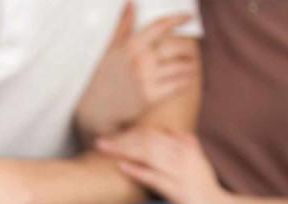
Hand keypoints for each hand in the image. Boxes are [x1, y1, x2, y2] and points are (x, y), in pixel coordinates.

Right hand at [77, 2, 198, 134]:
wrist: (95, 109)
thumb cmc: (102, 76)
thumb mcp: (110, 49)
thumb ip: (123, 25)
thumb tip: (130, 2)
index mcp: (130, 46)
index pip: (160, 26)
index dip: (178, 19)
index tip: (188, 17)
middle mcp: (140, 61)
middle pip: (176, 47)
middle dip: (188, 48)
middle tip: (192, 50)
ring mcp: (146, 80)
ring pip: (180, 67)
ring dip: (189, 65)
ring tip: (191, 65)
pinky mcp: (150, 97)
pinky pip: (177, 86)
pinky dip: (186, 81)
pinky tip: (187, 79)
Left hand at [97, 129, 238, 203]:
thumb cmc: (206, 189)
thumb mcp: (200, 162)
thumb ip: (188, 146)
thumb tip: (178, 133)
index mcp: (186, 147)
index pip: (153, 134)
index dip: (131, 133)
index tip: (113, 136)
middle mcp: (182, 156)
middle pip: (147, 141)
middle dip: (121, 139)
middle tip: (100, 141)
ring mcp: (180, 172)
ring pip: (148, 154)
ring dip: (123, 150)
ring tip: (104, 149)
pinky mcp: (177, 190)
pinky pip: (154, 177)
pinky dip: (137, 171)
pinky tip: (122, 167)